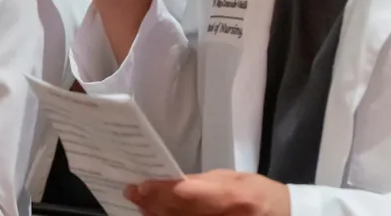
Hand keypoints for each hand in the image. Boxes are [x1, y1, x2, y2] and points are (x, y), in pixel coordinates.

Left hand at [127, 171, 290, 215]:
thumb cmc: (258, 193)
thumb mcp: (231, 179)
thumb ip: (200, 183)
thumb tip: (169, 184)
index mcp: (227, 196)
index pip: (182, 194)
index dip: (157, 191)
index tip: (138, 186)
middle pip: (174, 213)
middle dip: (150, 203)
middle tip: (132, 193)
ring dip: (154, 214)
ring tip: (141, 204)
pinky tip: (156, 215)